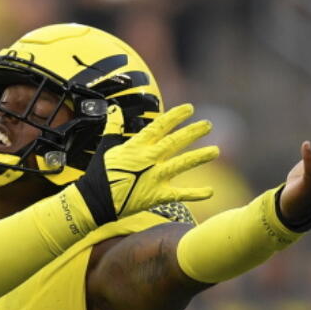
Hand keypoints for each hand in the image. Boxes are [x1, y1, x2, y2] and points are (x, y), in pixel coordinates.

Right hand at [74, 103, 218, 224]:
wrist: (95, 201)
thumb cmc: (99, 174)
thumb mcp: (106, 147)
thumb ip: (113, 127)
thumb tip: (114, 110)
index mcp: (137, 145)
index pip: (160, 125)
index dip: (176, 116)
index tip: (189, 108)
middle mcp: (149, 158)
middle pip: (175, 141)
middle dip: (193, 132)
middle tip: (208, 124)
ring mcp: (154, 177)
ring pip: (182, 164)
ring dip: (200, 157)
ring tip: (215, 151)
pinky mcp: (156, 195)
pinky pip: (180, 194)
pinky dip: (195, 194)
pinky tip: (210, 192)